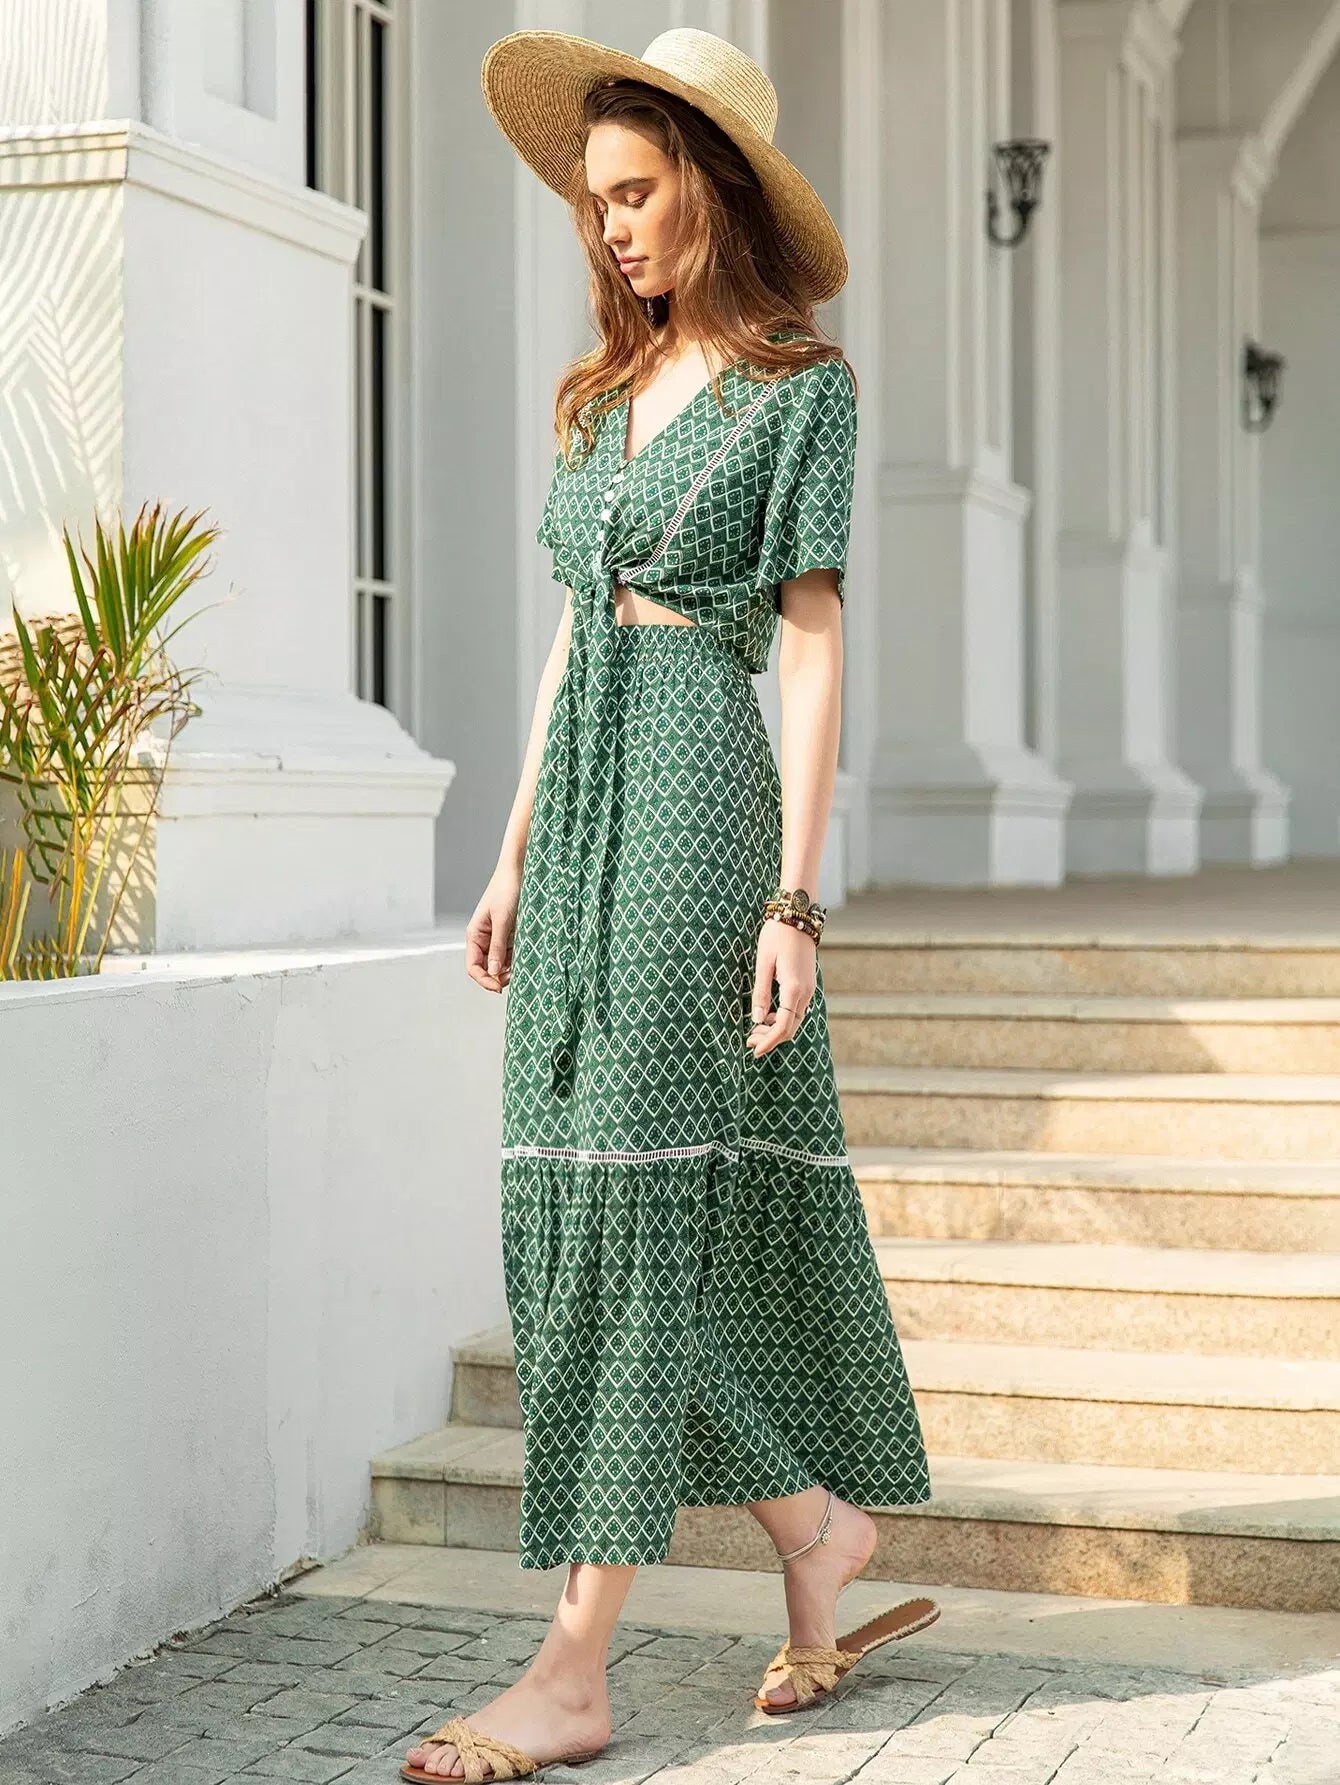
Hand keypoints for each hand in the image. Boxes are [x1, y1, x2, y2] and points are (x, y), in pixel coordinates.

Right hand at [466, 863, 521, 991]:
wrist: (520, 871)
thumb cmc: (507, 889)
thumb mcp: (503, 920)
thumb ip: (497, 947)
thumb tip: (493, 972)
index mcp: (475, 935)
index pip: (473, 967)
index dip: (484, 980)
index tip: (498, 988)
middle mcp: (484, 938)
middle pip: (487, 968)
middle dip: (499, 976)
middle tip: (515, 978)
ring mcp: (498, 937)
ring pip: (501, 963)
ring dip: (510, 968)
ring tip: (523, 965)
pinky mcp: (511, 934)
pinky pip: (512, 952)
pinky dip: (518, 957)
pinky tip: (526, 956)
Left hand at [747, 916, 815, 1058]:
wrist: (798, 915)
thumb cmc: (777, 935)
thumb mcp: (763, 964)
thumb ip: (761, 993)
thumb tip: (757, 1019)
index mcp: (794, 989)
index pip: (783, 1027)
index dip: (769, 1042)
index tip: (754, 1050)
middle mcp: (806, 992)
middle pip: (791, 1028)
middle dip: (771, 1038)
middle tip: (749, 1040)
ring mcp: (809, 988)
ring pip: (795, 1020)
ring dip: (776, 1028)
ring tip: (755, 1029)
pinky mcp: (807, 984)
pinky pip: (797, 1009)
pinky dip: (783, 1017)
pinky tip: (768, 1015)